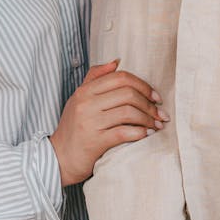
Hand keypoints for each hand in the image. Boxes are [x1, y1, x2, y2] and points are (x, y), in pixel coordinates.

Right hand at [49, 60, 168, 185]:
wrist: (59, 157)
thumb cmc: (74, 128)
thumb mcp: (79, 99)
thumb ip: (95, 77)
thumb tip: (116, 62)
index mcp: (84, 91)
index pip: (120, 77)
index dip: (143, 85)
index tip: (155, 96)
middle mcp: (86, 104)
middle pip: (127, 93)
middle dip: (149, 103)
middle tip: (160, 113)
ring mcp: (90, 122)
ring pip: (128, 112)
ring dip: (148, 119)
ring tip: (156, 125)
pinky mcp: (94, 141)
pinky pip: (123, 132)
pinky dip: (140, 133)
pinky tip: (147, 134)